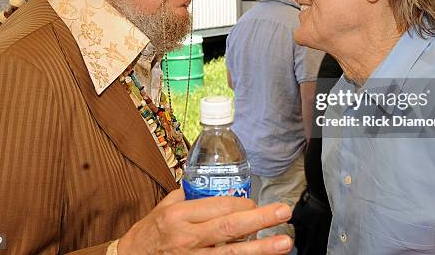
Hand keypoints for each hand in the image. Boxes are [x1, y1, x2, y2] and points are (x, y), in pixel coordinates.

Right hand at [117, 189, 292, 253]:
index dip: (243, 204)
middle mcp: (187, 238)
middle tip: (283, 212)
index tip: (255, 202)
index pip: (219, 207)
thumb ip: (192, 197)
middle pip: (229, 228)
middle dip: (259, 219)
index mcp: (180, 215)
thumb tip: (220, 186)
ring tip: (283, 243)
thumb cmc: (151, 231)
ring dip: (260, 249)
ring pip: (231, 254)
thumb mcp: (166, 206)